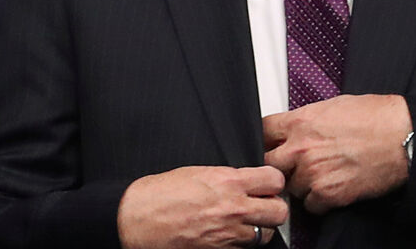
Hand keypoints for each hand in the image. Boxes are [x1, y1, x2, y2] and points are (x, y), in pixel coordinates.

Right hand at [117, 165, 287, 248]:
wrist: (136, 219)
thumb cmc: (159, 194)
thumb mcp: (196, 173)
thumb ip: (226, 177)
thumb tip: (245, 181)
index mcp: (227, 181)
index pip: (274, 179)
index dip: (273, 182)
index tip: (267, 183)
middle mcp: (233, 208)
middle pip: (279, 211)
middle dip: (273, 208)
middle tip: (262, 205)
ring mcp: (228, 234)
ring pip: (265, 235)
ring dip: (258, 228)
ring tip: (241, 223)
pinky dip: (240, 244)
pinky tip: (227, 235)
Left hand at [262, 95, 411, 214]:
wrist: (402, 136)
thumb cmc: (374, 117)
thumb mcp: (330, 106)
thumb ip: (305, 120)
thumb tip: (294, 128)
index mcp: (299, 122)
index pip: (262, 132)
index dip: (266, 140)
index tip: (271, 144)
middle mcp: (301, 149)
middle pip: (269, 164)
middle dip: (280, 165)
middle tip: (294, 165)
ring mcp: (313, 173)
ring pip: (291, 187)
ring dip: (302, 184)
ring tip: (323, 174)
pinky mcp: (330, 194)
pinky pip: (311, 205)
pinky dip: (320, 201)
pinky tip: (333, 188)